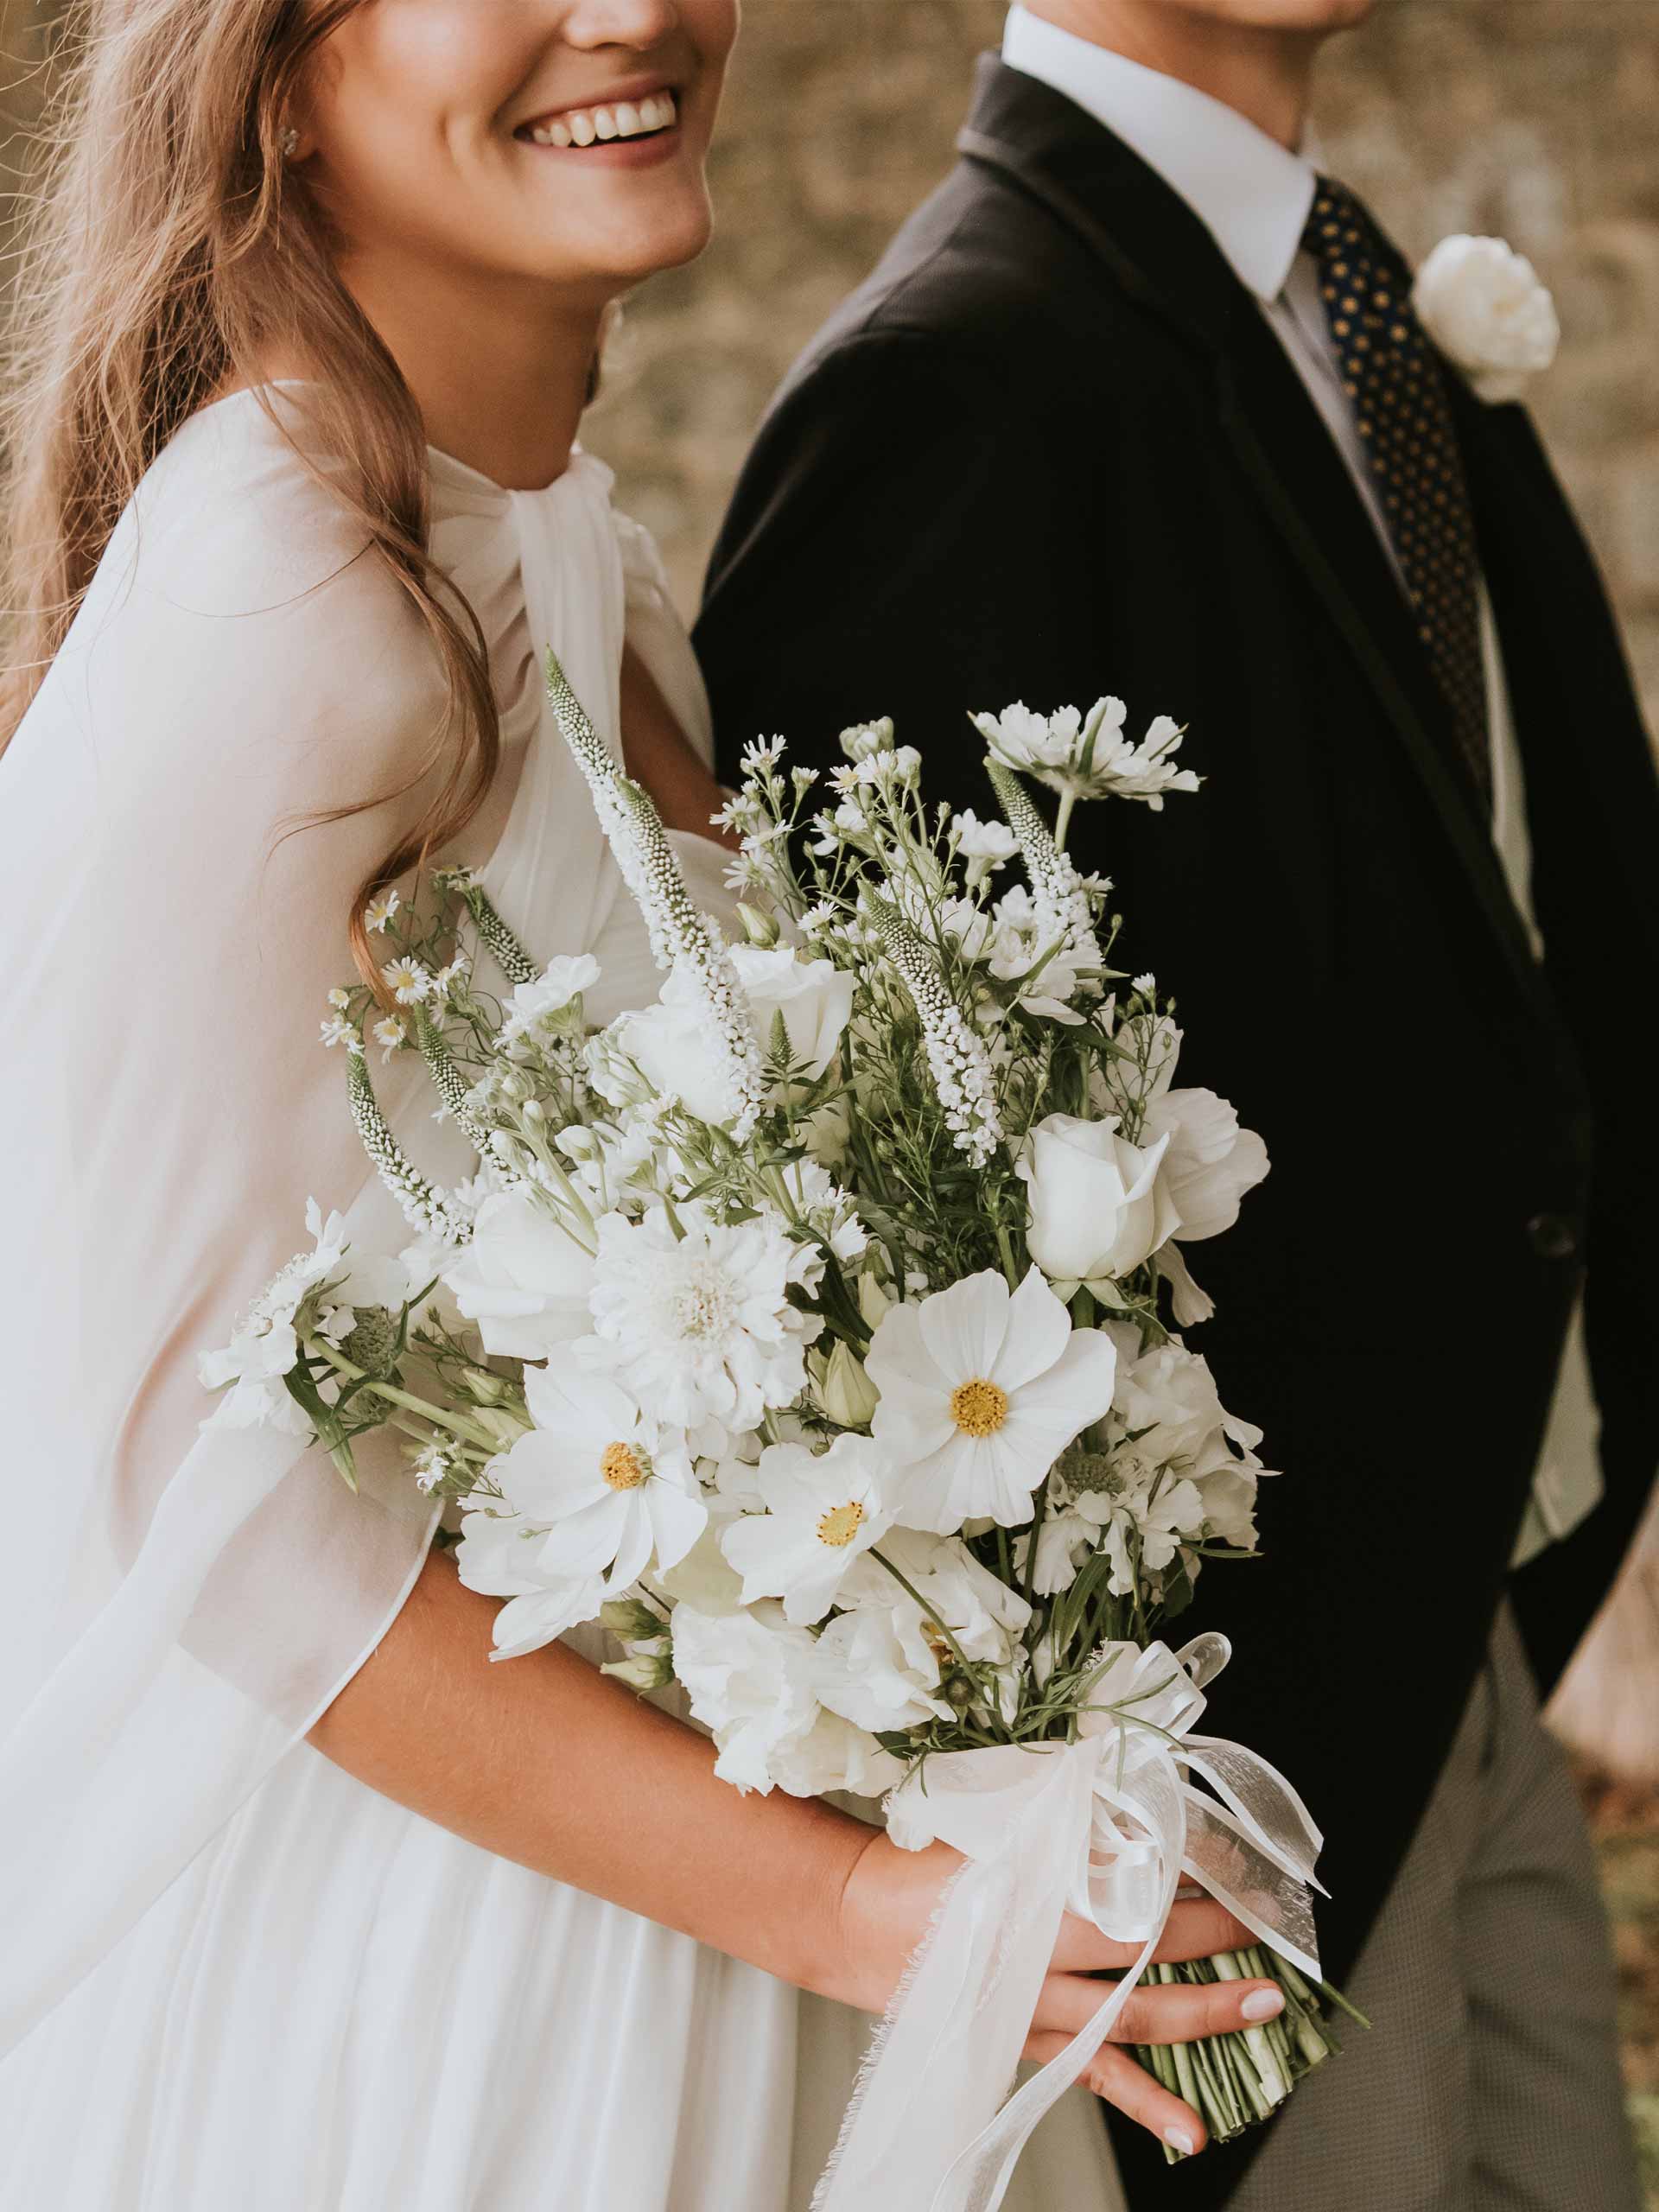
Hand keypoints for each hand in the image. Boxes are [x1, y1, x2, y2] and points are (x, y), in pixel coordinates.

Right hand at [831, 1830, 1283, 2156]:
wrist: (862, 1923)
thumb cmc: (930, 1866)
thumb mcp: (994, 1826)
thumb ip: (1065, 1825)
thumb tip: (1143, 1813)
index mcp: (1030, 1897)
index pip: (1128, 1892)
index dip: (1190, 1883)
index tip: (1236, 1870)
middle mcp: (1039, 1960)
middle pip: (1143, 1957)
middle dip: (1214, 1946)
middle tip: (1269, 1931)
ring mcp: (1038, 2010)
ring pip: (1131, 2023)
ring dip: (1202, 2019)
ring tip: (1263, 2012)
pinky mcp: (1032, 2041)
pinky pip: (1097, 2077)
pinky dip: (1146, 2104)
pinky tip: (1192, 2132)